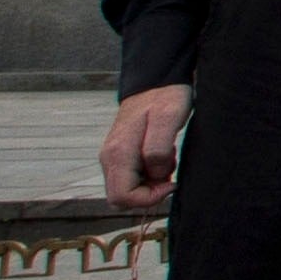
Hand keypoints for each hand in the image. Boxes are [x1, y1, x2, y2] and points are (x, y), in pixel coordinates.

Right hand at [103, 85, 190, 212]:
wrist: (157, 81)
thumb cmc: (165, 97)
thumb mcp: (168, 118)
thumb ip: (158, 150)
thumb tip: (155, 174)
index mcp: (117, 153)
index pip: (122, 197)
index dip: (148, 198)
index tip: (171, 182)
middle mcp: (109, 158)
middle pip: (120, 198)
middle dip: (148, 193)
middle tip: (169, 171)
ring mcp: (113, 157)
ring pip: (127, 189)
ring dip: (150, 183)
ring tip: (167, 159)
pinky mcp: (121, 155)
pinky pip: (132, 177)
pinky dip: (150, 174)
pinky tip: (163, 156)